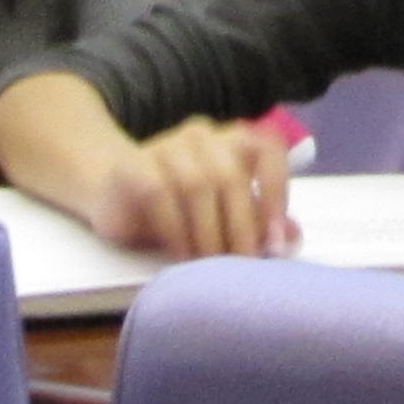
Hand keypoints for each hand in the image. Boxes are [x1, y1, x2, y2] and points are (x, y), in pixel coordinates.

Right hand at [87, 116, 297, 258]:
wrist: (111, 191)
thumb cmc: (178, 206)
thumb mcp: (221, 215)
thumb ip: (258, 221)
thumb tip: (292, 238)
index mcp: (233, 139)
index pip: (268, 147)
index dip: (277, 190)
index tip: (276, 239)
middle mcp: (204, 135)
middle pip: (231, 176)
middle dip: (241, 227)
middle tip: (242, 266)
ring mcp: (167, 145)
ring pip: (197, 185)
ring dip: (208, 233)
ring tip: (211, 267)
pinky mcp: (135, 164)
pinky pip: (160, 194)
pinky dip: (175, 231)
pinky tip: (181, 257)